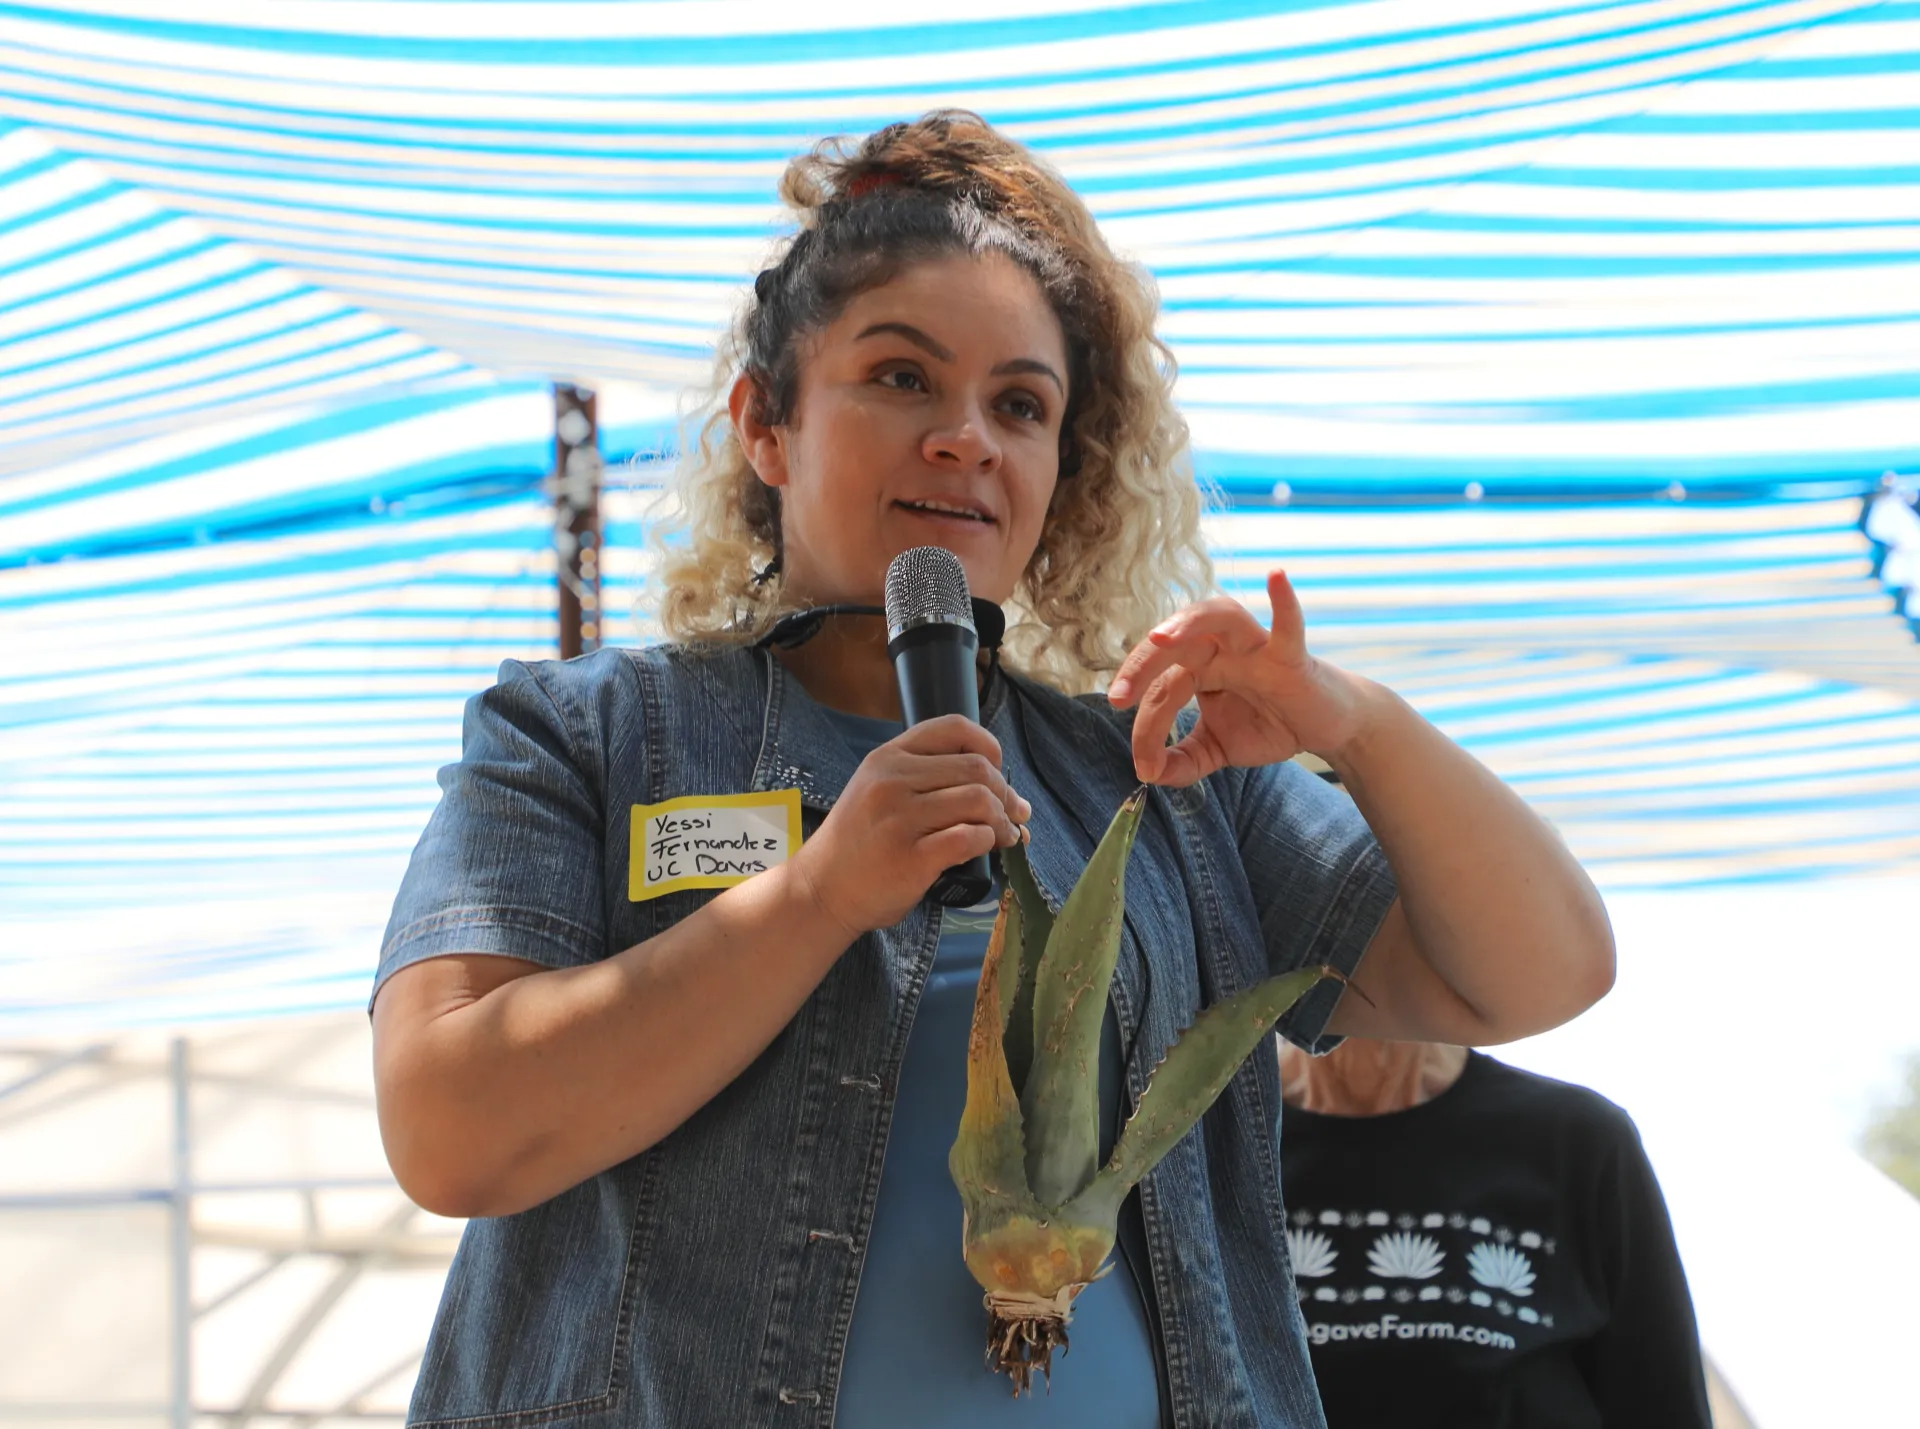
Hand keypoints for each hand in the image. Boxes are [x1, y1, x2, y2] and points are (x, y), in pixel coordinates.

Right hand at [789, 715, 1031, 938]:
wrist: (821, 891)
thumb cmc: (858, 844)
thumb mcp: (876, 791)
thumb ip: (922, 779)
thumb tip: (998, 787)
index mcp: (887, 758)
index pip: (953, 728)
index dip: (988, 746)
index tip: (997, 771)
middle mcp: (892, 781)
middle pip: (977, 768)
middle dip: (1005, 792)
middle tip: (1012, 815)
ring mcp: (900, 819)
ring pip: (979, 800)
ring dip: (1003, 820)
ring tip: (1003, 835)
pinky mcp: (911, 858)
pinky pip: (969, 837)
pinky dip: (988, 842)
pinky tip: (987, 849)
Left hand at [1107, 570, 1366, 786]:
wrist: (1324, 727)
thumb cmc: (1269, 725)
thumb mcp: (1218, 749)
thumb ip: (1183, 764)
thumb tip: (1147, 776)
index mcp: (1199, 668)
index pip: (1162, 689)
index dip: (1147, 727)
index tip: (1144, 764)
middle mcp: (1221, 649)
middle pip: (1175, 643)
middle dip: (1142, 665)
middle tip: (1119, 696)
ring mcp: (1255, 648)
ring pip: (1218, 616)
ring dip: (1188, 622)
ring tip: (1161, 638)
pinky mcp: (1291, 655)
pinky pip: (1287, 625)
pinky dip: (1284, 600)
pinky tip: (1275, 576)